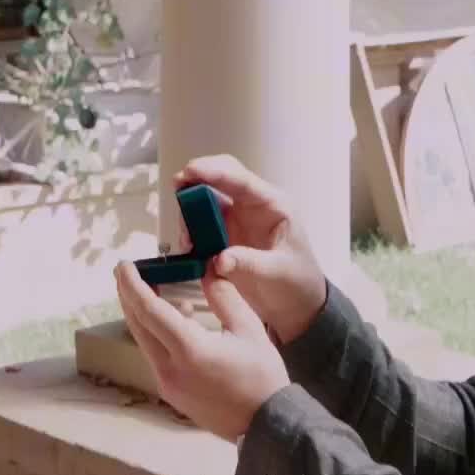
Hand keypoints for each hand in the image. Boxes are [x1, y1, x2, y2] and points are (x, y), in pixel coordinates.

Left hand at [114, 260, 289, 441]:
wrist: (265, 424)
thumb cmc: (263, 376)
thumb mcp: (249, 329)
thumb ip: (225, 298)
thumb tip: (208, 271)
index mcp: (189, 350)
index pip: (149, 310)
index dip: (133, 285)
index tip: (124, 265)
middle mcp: (170, 369)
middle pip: (138, 325)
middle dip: (128, 296)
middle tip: (124, 272)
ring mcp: (168, 384)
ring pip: (144, 341)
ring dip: (141, 315)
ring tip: (149, 289)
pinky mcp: (172, 393)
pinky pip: (155, 356)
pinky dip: (156, 333)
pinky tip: (175, 320)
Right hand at [173, 154, 327, 346]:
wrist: (297, 304)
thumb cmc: (297, 281)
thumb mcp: (278, 272)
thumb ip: (250, 263)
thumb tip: (219, 259)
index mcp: (273, 205)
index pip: (242, 180)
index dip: (215, 172)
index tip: (191, 170)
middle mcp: (253, 205)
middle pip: (222, 177)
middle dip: (198, 177)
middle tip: (177, 186)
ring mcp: (238, 218)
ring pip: (208, 199)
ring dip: (191, 208)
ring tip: (187, 236)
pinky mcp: (226, 234)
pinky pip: (203, 223)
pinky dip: (192, 229)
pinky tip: (189, 245)